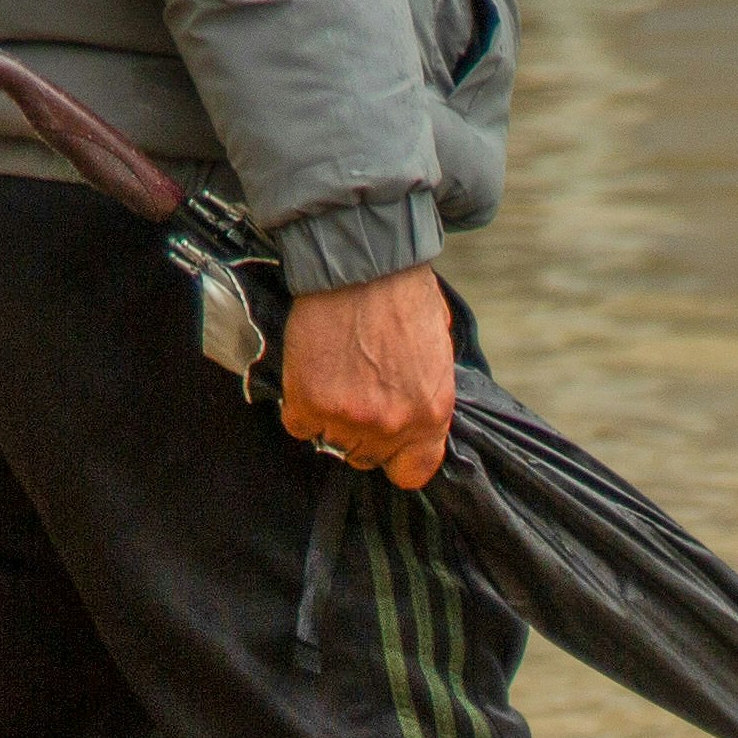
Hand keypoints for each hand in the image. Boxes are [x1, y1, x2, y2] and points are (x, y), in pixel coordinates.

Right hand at [283, 264, 455, 489]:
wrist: (363, 264)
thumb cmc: (404, 298)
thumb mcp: (438, 354)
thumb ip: (427, 396)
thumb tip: (414, 416)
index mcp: (431, 416)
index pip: (413, 473)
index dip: (398, 459)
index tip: (389, 444)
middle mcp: (391, 425)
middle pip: (366, 458)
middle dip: (361, 432)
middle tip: (356, 392)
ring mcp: (348, 418)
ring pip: (330, 441)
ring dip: (329, 417)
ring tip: (335, 375)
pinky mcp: (308, 402)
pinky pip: (299, 424)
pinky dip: (300, 404)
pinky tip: (313, 373)